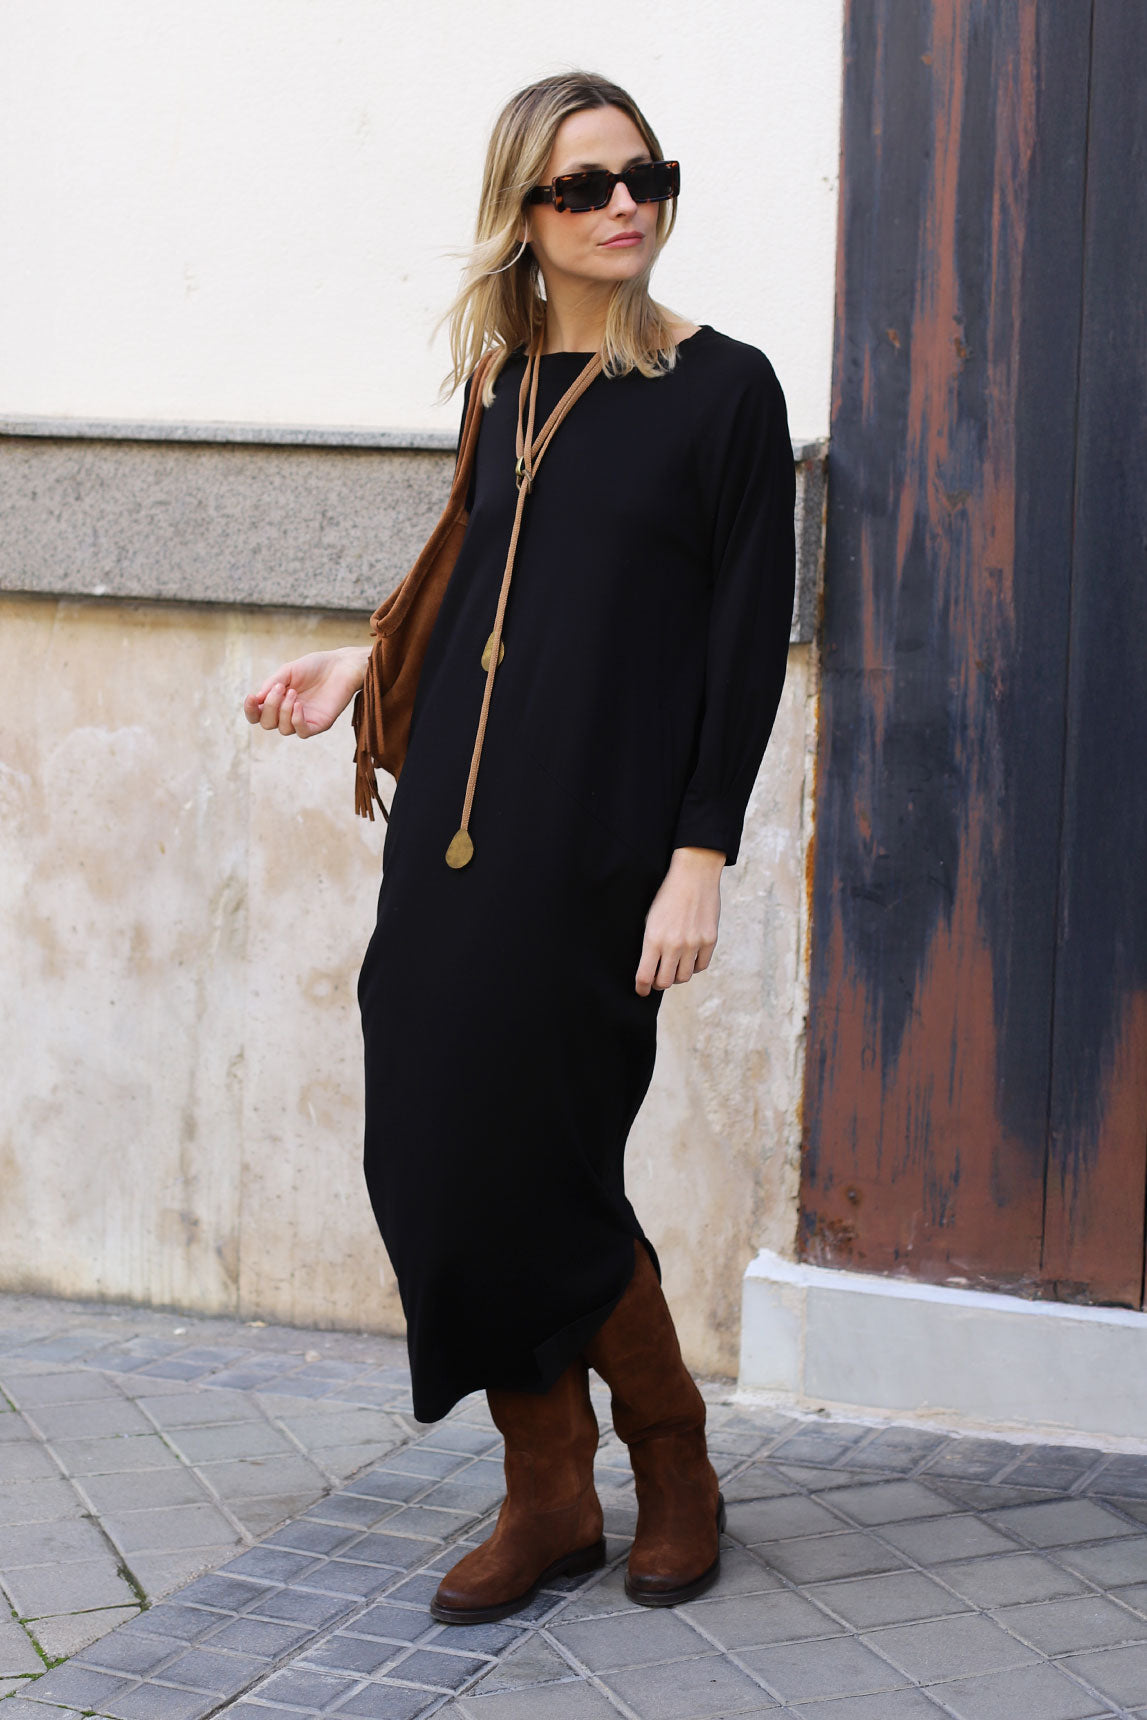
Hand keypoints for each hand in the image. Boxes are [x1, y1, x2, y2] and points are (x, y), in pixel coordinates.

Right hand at [243, 646, 371, 737]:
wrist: (341, 666)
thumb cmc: (314, 666)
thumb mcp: (288, 671)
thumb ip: (272, 684)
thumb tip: (257, 699)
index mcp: (278, 700)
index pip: (257, 714)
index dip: (250, 710)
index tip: (251, 697)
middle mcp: (288, 713)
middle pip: (267, 723)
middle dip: (270, 706)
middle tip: (281, 688)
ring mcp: (303, 720)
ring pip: (283, 729)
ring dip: (283, 711)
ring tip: (293, 692)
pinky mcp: (319, 724)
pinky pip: (302, 733)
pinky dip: (296, 721)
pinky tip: (299, 706)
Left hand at [635, 846, 724, 994]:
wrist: (693, 875)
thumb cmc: (667, 896)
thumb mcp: (650, 919)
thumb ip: (650, 944)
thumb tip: (650, 968)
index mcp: (654, 939)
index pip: (645, 976)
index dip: (642, 988)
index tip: (641, 991)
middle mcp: (674, 944)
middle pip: (665, 982)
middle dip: (658, 984)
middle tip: (657, 980)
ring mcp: (694, 943)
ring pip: (684, 977)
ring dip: (677, 976)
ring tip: (673, 968)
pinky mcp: (710, 940)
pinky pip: (701, 966)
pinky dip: (693, 967)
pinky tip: (688, 959)